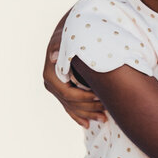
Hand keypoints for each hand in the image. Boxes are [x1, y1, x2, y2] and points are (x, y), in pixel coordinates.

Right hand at [42, 12, 105, 127]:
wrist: (68, 34)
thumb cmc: (70, 36)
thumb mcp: (67, 39)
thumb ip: (61, 46)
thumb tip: (54, 56)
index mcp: (51, 75)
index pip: (68, 94)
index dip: (84, 98)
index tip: (100, 98)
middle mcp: (51, 84)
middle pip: (71, 103)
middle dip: (89, 109)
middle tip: (106, 111)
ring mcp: (56, 89)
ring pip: (71, 107)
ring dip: (87, 114)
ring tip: (103, 119)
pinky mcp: (62, 91)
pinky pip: (70, 107)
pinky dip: (79, 116)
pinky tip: (88, 124)